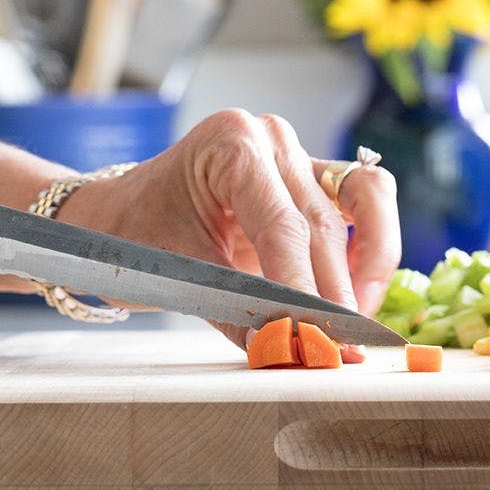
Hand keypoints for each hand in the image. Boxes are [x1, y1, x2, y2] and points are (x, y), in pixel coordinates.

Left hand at [55, 110, 401, 340]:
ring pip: (364, 203)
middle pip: (322, 224)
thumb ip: (237, 313)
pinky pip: (363, 204)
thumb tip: (284, 352)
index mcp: (230, 142)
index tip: (315, 338)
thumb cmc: (135, 236)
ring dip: (366, 270)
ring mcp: (296, 152)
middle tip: (338, 350)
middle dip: (333, 294)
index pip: (283, 226)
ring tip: (353, 325)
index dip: (303, 289)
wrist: (119, 219)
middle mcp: (270, 138)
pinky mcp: (314, 177)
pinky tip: (359, 294)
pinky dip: (369, 249)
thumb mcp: (179, 276)